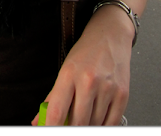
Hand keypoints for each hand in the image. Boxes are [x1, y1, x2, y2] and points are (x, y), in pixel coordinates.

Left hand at [31, 5, 132, 125]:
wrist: (111, 35)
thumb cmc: (87, 51)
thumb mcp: (65, 68)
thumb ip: (52, 97)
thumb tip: (38, 120)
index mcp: (69, 74)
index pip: (56, 111)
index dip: (51, 128)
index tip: (49, 132)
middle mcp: (88, 81)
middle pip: (77, 123)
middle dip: (71, 129)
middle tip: (70, 124)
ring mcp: (107, 89)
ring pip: (94, 125)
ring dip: (88, 126)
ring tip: (84, 117)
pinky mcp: (122, 94)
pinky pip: (111, 124)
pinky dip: (103, 127)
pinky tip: (97, 120)